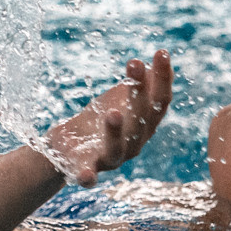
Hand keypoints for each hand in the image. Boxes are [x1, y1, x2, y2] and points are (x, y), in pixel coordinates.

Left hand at [43, 51, 173, 185]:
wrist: (67, 147)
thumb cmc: (99, 121)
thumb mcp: (120, 98)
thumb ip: (140, 84)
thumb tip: (158, 60)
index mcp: (145, 125)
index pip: (160, 102)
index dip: (163, 78)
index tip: (161, 53)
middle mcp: (134, 144)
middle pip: (141, 121)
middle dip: (140, 93)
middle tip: (135, 64)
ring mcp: (111, 158)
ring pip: (118, 148)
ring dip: (116, 131)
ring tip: (112, 113)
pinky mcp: (86, 169)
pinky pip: (88, 176)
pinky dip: (87, 176)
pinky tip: (85, 176)